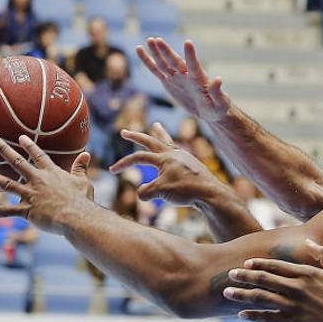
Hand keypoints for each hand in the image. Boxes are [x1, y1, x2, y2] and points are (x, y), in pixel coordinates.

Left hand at [0, 136, 93, 234]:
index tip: (20, 137)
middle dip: (3, 149)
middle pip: (17, 162)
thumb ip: (80, 167)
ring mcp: (30, 194)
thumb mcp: (83, 181)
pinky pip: (5, 211)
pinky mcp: (26, 210)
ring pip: (5, 183)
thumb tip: (86, 154)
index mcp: (51, 173)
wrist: (77, 216)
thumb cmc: (82, 200)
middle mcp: (37, 180)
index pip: (38, 156)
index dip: (30, 146)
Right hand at [110, 123, 225, 205]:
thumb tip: (141, 194)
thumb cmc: (187, 190)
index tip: (111, 171)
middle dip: (137, 136)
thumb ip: (146, 192)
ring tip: (156, 127)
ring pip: (168, 142)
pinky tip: (173, 152)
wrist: (211, 194)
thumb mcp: (161, 192)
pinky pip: (178, 153)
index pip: (138, 157)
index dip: (124, 163)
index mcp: (164, 158)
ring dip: (160, 135)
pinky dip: (172, 150)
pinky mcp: (193, 166)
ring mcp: (185, 158)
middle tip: (125, 132)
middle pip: (151, 141)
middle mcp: (174, 154)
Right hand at [137, 38, 231, 122]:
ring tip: (149, 40)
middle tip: (158, 40)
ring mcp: (176, 77)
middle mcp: (186, 75)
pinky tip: (139, 49)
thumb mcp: (220, 102)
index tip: (188, 42)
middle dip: (167, 52)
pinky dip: (148, 61)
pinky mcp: (168, 82)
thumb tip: (218, 79)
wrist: (210, 110)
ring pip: (164, 63)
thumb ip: (217, 91)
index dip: (191, 55)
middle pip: (175, 62)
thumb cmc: (218, 107)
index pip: (194, 66)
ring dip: (156, 52)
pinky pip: (156, 71)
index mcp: (199, 79)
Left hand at [223, 240, 322, 321]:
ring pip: (262, 297)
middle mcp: (298, 288)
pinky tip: (242, 315)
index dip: (260, 264)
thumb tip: (309, 242)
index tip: (247, 263)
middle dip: (245, 276)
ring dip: (243, 294)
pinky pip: (268, 317)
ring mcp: (294, 305)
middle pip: (265, 279)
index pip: (277, 266)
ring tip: (228, 292)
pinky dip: (253, 315)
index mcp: (307, 274)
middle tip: (230, 273)